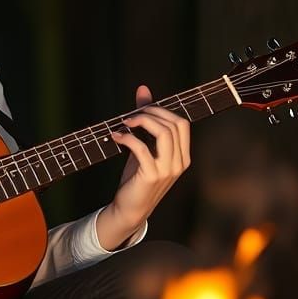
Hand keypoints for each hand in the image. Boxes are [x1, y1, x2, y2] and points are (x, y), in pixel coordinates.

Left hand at [98, 85, 190, 248]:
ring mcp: (167, 170)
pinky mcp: (151, 176)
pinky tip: (115, 136)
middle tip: (130, 116)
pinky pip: (142, 148)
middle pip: (174, 124)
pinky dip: (127, 138)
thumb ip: (146, 121)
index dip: (162, 110)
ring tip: (124, 123)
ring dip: (142, 122)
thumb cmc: (137, 177)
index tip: (142, 110)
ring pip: (164, 133)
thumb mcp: (144, 147)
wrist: (130, 208)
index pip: (182, 123)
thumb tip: (143, 90)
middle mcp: (179, 162)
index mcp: (182, 156)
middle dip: (151, 113)